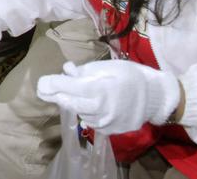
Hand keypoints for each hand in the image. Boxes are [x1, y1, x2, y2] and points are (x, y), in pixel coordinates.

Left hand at [37, 61, 181, 133]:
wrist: (155, 96)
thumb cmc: (130, 76)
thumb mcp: (107, 66)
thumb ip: (84, 71)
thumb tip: (66, 71)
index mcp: (99, 89)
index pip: (67, 88)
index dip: (51, 85)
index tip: (40, 83)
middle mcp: (101, 108)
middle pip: (68, 104)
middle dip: (57, 96)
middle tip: (47, 89)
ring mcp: (106, 122)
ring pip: (79, 113)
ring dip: (74, 104)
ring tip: (80, 94)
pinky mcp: (110, 131)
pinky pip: (91, 122)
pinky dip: (87, 113)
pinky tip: (92, 105)